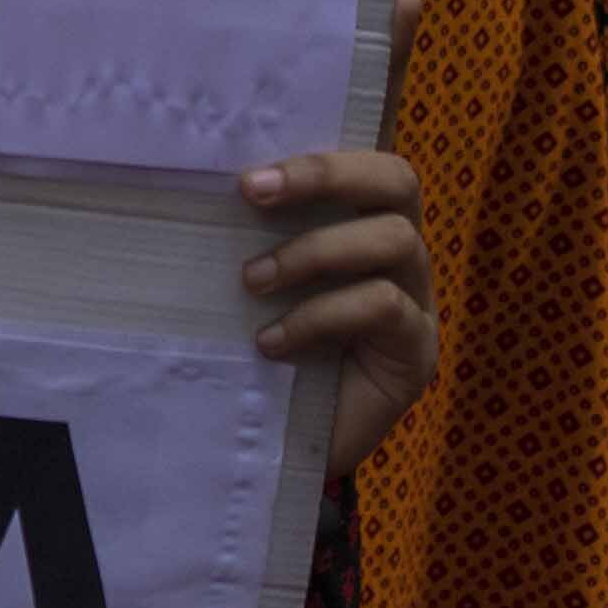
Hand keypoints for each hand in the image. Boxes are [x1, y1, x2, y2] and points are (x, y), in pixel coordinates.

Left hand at [238, 147, 438, 474]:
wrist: (283, 449)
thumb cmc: (263, 354)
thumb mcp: (255, 290)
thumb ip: (248, 240)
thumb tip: (189, 190)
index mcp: (365, 227)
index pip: (370, 165)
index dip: (319, 159)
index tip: (245, 176)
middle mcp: (402, 258)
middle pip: (398, 182)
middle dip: (325, 176)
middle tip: (251, 193)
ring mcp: (417, 303)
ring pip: (395, 240)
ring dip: (314, 251)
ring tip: (252, 280)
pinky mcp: (416, 352)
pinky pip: (383, 306)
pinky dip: (321, 314)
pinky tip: (273, 341)